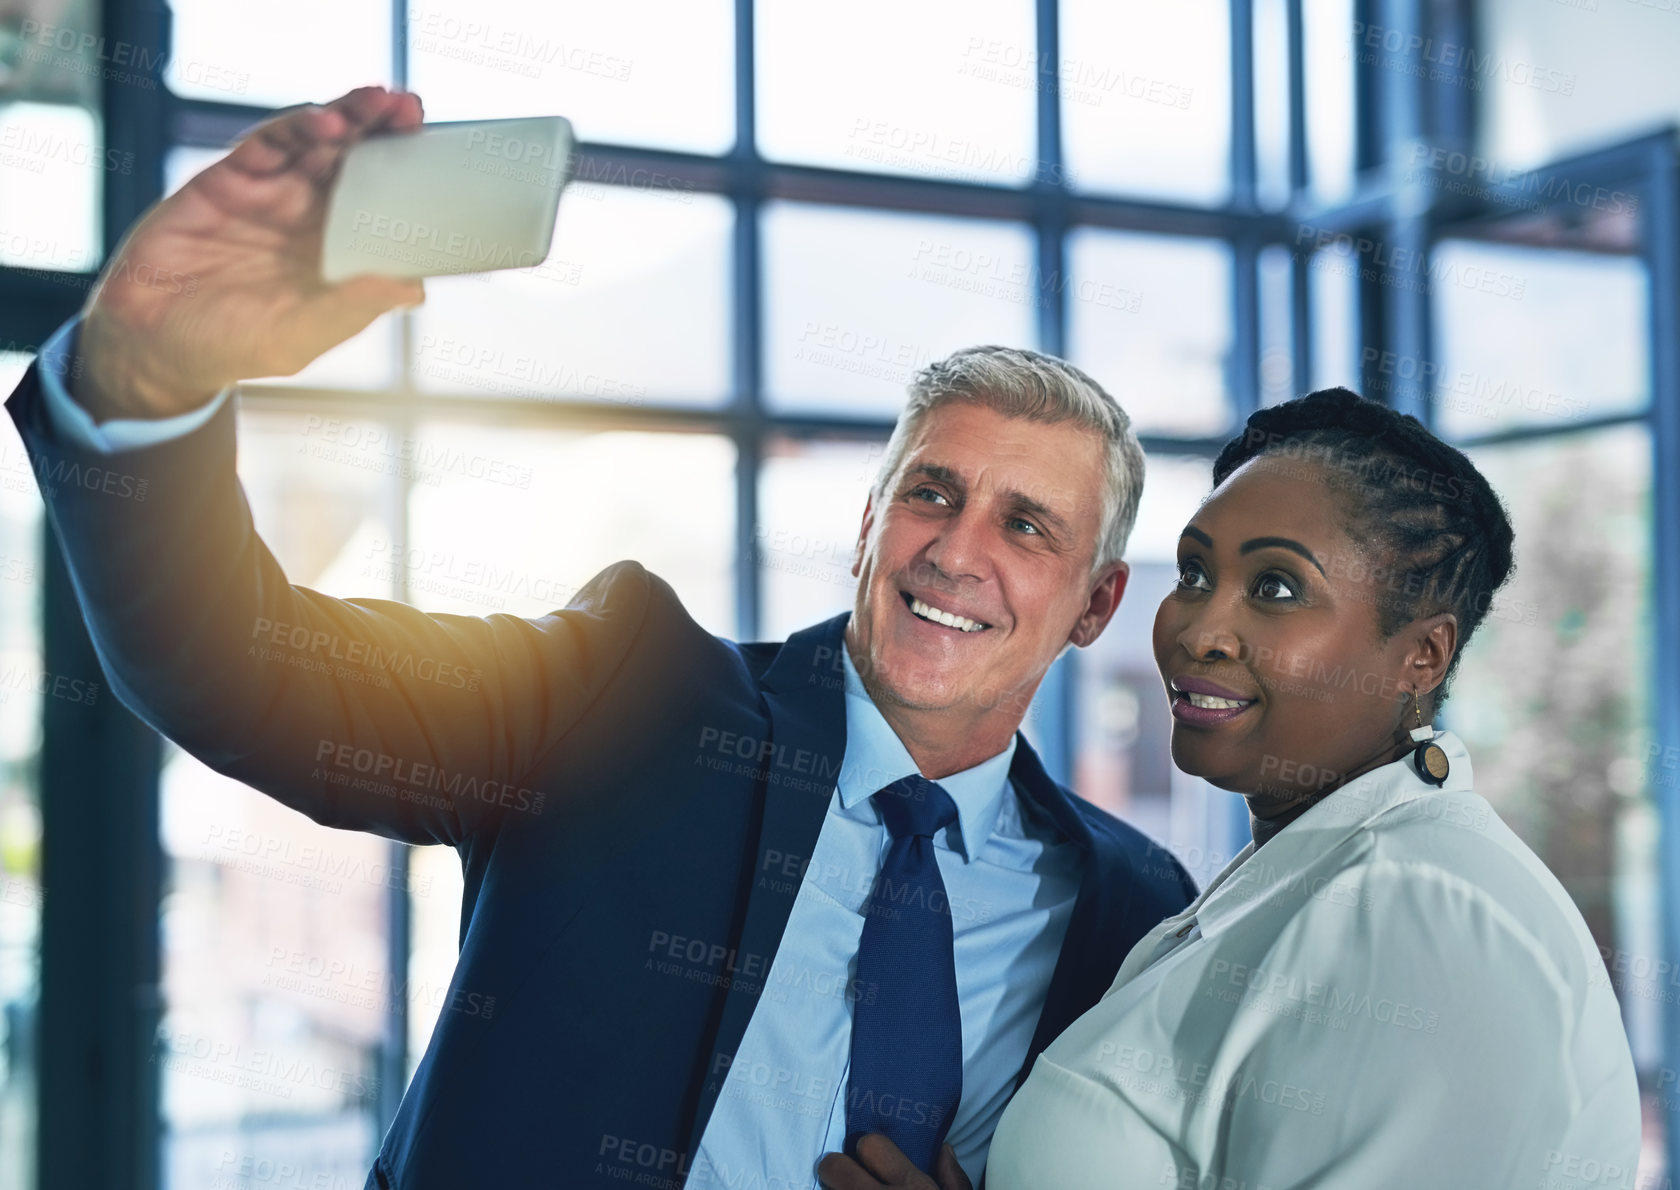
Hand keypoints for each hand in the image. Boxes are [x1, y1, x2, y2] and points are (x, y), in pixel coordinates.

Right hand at [75, 84, 427, 419]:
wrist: (153, 339)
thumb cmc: (235, 345)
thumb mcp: (301, 333)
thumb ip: (351, 306)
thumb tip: (413, 290)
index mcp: (340, 255)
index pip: (385, 206)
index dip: (410, 179)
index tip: (438, 157)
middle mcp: (311, 219)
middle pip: (357, 162)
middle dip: (386, 131)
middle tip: (411, 107)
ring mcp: (272, 195)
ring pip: (318, 143)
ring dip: (351, 117)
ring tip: (379, 102)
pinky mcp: (230, 180)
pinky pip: (269, 142)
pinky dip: (298, 126)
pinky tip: (325, 122)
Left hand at [817, 1135, 972, 1189]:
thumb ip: (954, 1179)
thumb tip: (944, 1150)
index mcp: (910, 1186)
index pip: (870, 1144)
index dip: (867, 1149)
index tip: (867, 1156)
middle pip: (834, 1166)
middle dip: (834, 1167)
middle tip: (839, 1173)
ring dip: (832, 1189)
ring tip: (839, 1189)